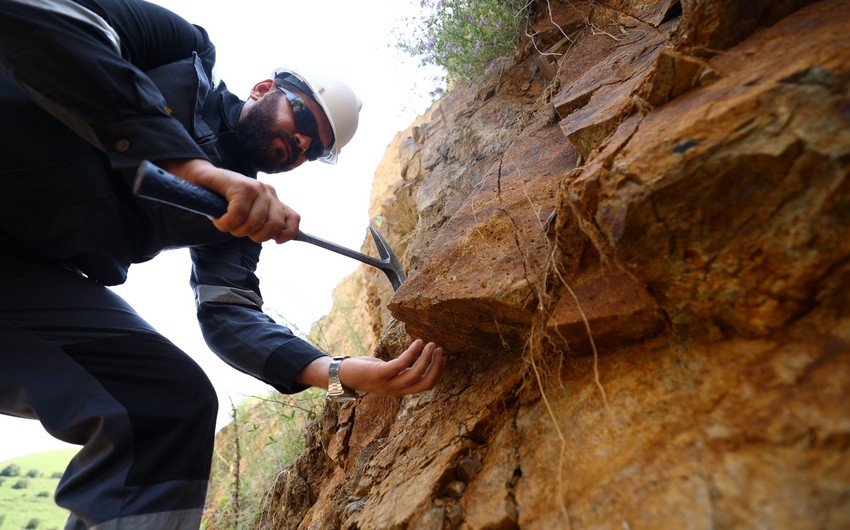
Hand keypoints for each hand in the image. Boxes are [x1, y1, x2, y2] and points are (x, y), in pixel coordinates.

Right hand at [158, 158, 299, 243]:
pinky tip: (217, 218)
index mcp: (273, 200)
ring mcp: (256, 188)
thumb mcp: (248, 212)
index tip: (277, 242)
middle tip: (238, 229)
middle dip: (254, 235)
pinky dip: (225, 223)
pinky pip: (237, 215)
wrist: (200, 177)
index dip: (288, 233)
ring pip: (254, 223)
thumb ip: (263, 221)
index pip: (293, 218)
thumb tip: (278, 238)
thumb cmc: (222, 199)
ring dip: (235, 229)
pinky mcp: (241, 186)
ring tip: (225, 222)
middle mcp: (268, 192)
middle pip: (273, 225)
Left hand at [297, 339, 445, 397]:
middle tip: (441, 349)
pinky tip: (418, 342)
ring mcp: (387, 384)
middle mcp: (395, 391)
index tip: (445, 358)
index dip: (438, 372)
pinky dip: (412, 353)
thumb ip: (400, 369)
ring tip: (432, 344)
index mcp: (399, 391)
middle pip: (425, 383)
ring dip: (427, 358)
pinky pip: (401, 364)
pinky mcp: (379, 374)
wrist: (340, 374)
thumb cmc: (364, 370)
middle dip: (436, 367)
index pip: (426, 386)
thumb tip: (417, 358)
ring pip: (415, 374)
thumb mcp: (386, 372)